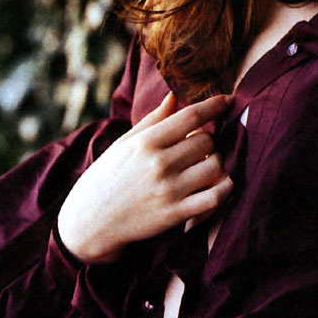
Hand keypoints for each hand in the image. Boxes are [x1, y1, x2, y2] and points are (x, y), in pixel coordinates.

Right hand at [57, 92, 232, 262]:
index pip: (190, 117)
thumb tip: (174, 96)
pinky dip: (225, 188)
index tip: (227, 100)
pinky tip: (220, 183)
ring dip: (216, 163)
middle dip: (208, 141)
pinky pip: (215, 197)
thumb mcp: (124, 144)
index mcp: (146, 142)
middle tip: (198, 148)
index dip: (214, 106)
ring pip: (216, 166)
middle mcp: (159, 164)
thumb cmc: (107, 177)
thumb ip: (152, 120)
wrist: (90, 221)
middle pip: (207, 141)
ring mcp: (169, 190)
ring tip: (204, 166)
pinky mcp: (176, 214)